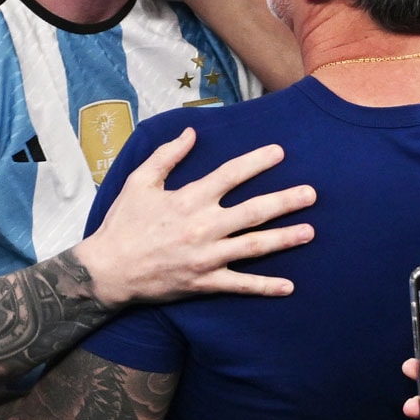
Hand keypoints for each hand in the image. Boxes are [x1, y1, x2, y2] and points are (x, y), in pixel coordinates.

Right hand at [78, 128, 315, 307]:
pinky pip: (240, 285)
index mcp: (189, 199)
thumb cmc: (123, 224)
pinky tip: (289, 287)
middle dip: (285, 201)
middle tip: (312, 194)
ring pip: (254, 247)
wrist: (106, 271)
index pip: (230, 175)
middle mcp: (203, 227)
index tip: (280, 152)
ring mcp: (206, 257)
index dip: (256, 162)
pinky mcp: (204, 282)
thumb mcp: (140, 182)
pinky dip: (265, 287)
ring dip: (284, 239)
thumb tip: (191, 132)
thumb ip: (167, 155)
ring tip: (310, 232)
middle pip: (253, 211)